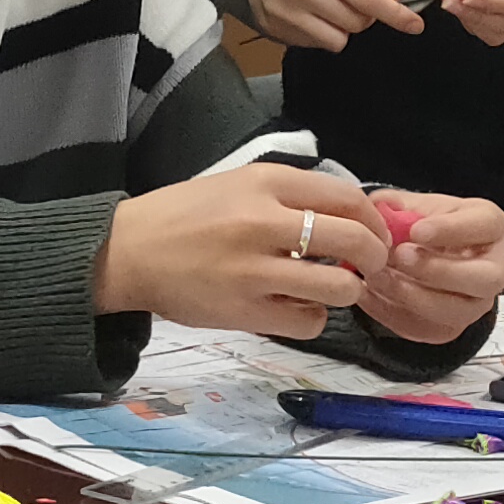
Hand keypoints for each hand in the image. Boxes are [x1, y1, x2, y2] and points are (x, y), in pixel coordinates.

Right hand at [95, 163, 386, 336]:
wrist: (128, 252)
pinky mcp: (245, 311)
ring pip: (339, 286)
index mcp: (266, 182)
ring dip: (345, 290)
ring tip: (329, 288)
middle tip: (370, 266)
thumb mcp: (238, 182)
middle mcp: (264, 221)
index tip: (375, 234)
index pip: (348, 197)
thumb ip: (290, 193)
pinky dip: (312, 317)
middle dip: (375, 257)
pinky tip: (296, 307)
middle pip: (354, 240)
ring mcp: (255, 269)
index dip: (374, 220)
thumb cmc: (184, 215)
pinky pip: (309, 321)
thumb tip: (348, 213)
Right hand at [244, 0, 416, 52]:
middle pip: (356, 24)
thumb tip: (391, 2)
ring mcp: (286, 13)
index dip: (395, 15)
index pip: (367, 0)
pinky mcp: (276, 29)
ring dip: (344, 27)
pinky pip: (316, 44)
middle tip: (355, 0)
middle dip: (365, 16)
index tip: (415, 26)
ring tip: (331, 7)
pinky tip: (311, 13)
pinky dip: (323, 33)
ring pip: (338, 40)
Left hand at [355, 190, 503, 344]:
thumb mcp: (414, 205)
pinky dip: (393, 312)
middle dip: (438, 270)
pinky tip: (369, 294)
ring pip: (456, 311)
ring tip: (377, 276)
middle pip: (484, 278)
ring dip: (412, 296)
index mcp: (489, 225)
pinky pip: (427, 329)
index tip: (416, 230)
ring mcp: (476, 302)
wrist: (419, 256)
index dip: (451, 229)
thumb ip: (397, 204)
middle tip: (400, 256)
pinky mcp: (452, 327)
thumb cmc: (426, 226)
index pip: (486, 226)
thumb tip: (380, 208)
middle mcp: (494, 267)